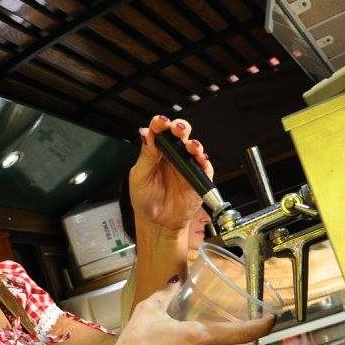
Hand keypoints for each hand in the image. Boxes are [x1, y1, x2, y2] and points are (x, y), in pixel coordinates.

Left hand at [129, 115, 212, 230]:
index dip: (160, 124)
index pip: (159, 132)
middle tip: (177, 129)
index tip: (159, 122)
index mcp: (156, 152)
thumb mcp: (139, 178)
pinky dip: (203, 160)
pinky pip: (204, 166)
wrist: (158, 222)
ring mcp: (186, 165)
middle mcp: (173, 155)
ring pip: (193, 147)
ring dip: (193, 143)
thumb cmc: (146, 199)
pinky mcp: (198, 177)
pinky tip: (199, 158)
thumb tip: (146, 134)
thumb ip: (146, 156)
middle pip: (180, 134)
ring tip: (189, 145)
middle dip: (180, 128)